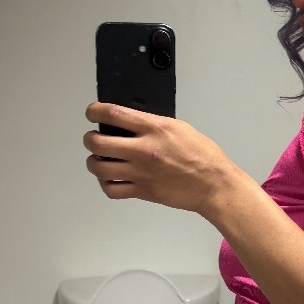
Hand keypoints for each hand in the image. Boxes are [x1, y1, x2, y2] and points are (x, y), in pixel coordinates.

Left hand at [84, 103, 238, 216]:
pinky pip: (111, 190)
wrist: (213, 185)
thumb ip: (152, 123)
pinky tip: (111, 178)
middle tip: (93, 139)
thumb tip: (129, 122)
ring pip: (99, 167)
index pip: (112, 113)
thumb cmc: (202, 155)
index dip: (94, 111)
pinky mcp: (142, 191)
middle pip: (97, 142)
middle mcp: (144, 150)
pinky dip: (105, 184)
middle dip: (90, 139)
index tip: (92, 113)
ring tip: (99, 159)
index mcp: (154, 128)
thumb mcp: (179, 127)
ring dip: (93, 162)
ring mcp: (141, 173)